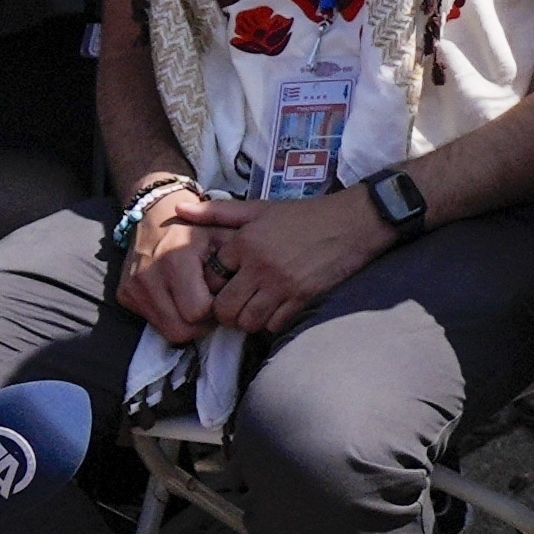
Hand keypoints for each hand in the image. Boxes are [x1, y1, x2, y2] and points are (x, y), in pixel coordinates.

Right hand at [112, 184, 229, 337]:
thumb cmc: (197, 228)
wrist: (155, 215)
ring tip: (197, 300)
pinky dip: (170, 316)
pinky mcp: (124, 294)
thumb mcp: (224, 235)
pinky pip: (153, 322)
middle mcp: (149, 277)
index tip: (222, 295)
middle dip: (202, 324)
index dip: (216, 309)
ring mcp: (133, 288)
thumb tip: (248, 295)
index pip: (199, 312)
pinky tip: (179, 297)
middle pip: (182, 330)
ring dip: (186, 323)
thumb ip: (238, 263)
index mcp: (176, 261)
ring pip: (167, 331)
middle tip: (211, 304)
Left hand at [204, 180, 390, 336]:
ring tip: (253, 308)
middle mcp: (260, 266)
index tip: (221, 285)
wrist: (353, 222)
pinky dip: (272, 323)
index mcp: (245, 242)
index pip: (210, 277)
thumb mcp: (260, 208)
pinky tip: (275, 310)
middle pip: (224, 308)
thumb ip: (218, 212)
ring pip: (248, 321)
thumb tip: (180, 210)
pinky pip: (275, 324)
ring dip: (247, 320)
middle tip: (233, 305)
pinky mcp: (303, 297)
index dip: (212, 285)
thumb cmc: (304, 215)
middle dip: (225, 312)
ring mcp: (282, 284)